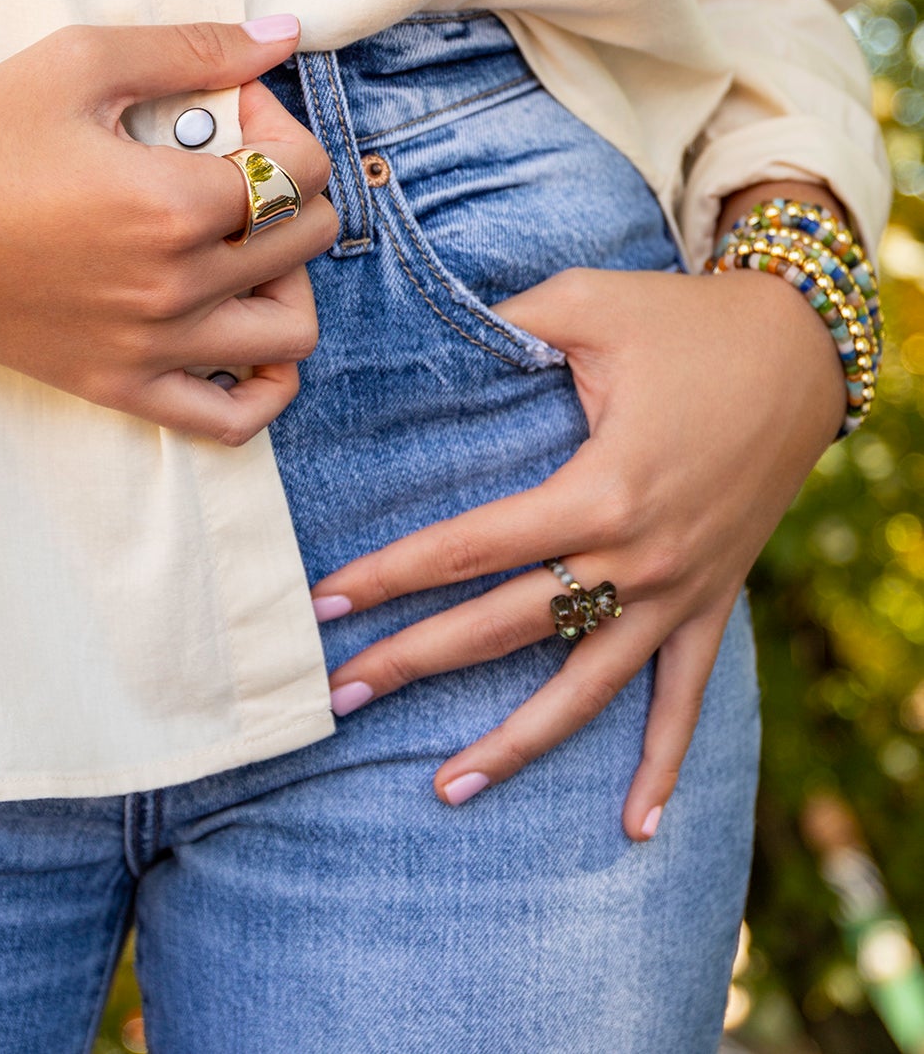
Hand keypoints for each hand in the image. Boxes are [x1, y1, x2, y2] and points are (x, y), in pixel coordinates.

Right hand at [0, 19, 337, 442]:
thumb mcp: (80, 62)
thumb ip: (193, 47)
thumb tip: (284, 33)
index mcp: (170, 202)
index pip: (301, 171)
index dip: (283, 128)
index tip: (230, 115)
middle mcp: (172, 285)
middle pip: (307, 241)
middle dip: (290, 189)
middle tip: (230, 167)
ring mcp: (149, 347)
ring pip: (291, 331)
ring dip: (287, 279)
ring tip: (239, 247)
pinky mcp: (119, 386)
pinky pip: (232, 420)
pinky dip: (264, 387)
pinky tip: (243, 336)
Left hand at [307, 259, 845, 839]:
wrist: (803, 350)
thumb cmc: (684, 321)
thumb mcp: (585, 303)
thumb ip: (502, 325)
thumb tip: (424, 335)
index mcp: (600, 488)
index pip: (469, 547)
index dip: (390, 576)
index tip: (325, 605)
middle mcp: (639, 556)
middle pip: (506, 626)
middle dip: (415, 662)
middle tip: (338, 695)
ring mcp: (680, 591)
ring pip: (586, 688)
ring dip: (516, 744)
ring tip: (446, 787)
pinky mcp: (712, 602)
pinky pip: (685, 697)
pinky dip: (664, 763)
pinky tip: (635, 826)